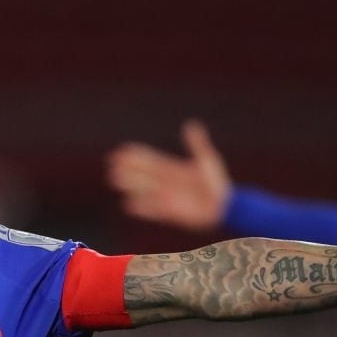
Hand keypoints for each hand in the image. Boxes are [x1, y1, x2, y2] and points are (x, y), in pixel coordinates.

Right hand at [106, 120, 230, 230]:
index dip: (136, 155)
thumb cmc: (216, 181)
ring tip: (115, 179)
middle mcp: (164, 182)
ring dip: (129, 185)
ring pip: (142, 189)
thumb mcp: (206, 159)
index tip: (122, 150)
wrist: (223, 205)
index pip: (149, 159)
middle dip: (128, 169)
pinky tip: (128, 205)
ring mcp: (165, 197)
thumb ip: (197, 144)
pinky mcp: (169, 212)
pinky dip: (141, 208)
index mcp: (171, 168)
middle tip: (112, 164)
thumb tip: (191, 125)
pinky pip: (151, 210)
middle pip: (142, 174)